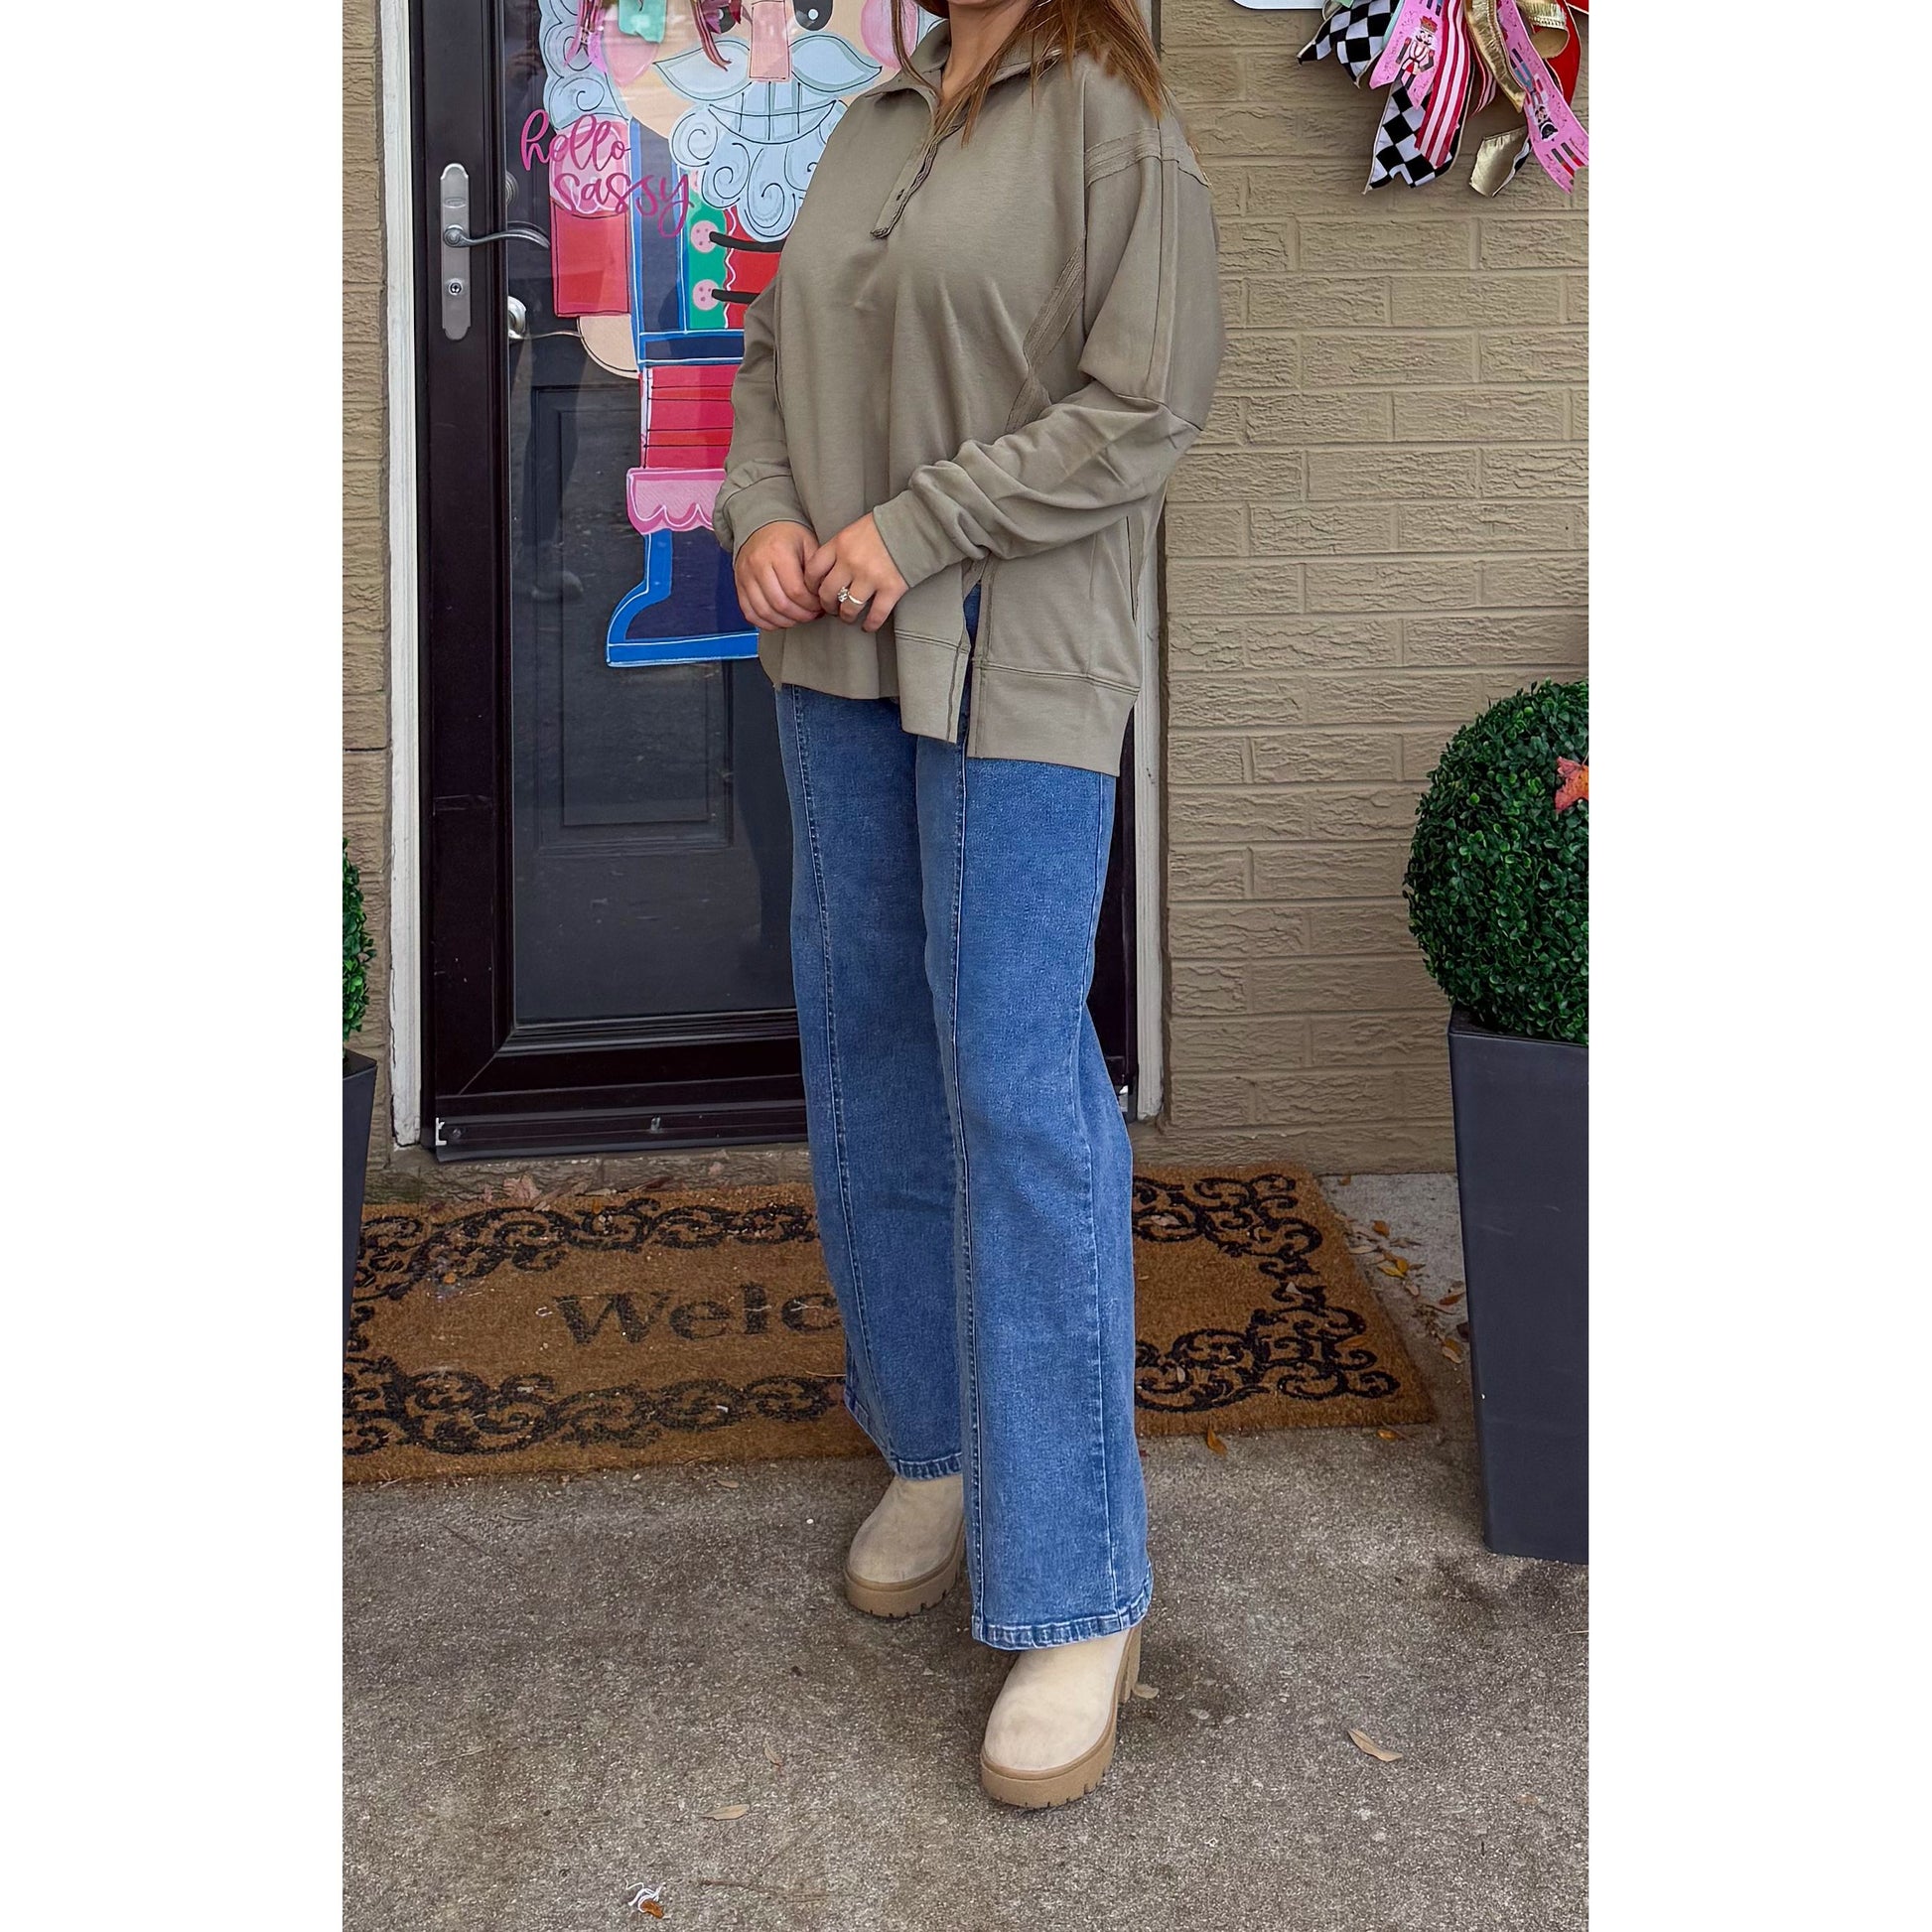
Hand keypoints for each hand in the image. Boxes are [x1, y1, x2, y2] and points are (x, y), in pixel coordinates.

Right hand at [733, 521, 820, 629]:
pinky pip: (750, 613)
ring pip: (764, 612)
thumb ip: (816, 569)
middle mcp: (757, 564)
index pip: (795, 591)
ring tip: (798, 617)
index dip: (810, 605)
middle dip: (800, 615)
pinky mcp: (739, 586)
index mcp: (778, 552)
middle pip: (780, 604)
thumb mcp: (808, 543)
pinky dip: (766, 622)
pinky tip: (781, 620)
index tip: (819, 605)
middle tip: (812, 614)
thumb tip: (822, 596)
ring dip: (785, 621)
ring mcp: (745, 576)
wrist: (762, 526)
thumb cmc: (788, 537)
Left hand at [805, 514, 907, 633]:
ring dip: (846, 616)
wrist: (917, 524)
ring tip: (849, 617)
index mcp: (840, 544)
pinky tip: (868, 626)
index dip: (811, 585)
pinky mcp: (890, 588)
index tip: (815, 591)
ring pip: (848, 607)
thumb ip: (841, 547)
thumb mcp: (855, 529)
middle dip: (827, 605)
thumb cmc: (887, 525)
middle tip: (831, 608)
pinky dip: (871, 624)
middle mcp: (851, 562)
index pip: (813, 570)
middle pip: (827, 592)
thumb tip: (829, 568)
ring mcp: (871, 577)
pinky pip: (876, 614)